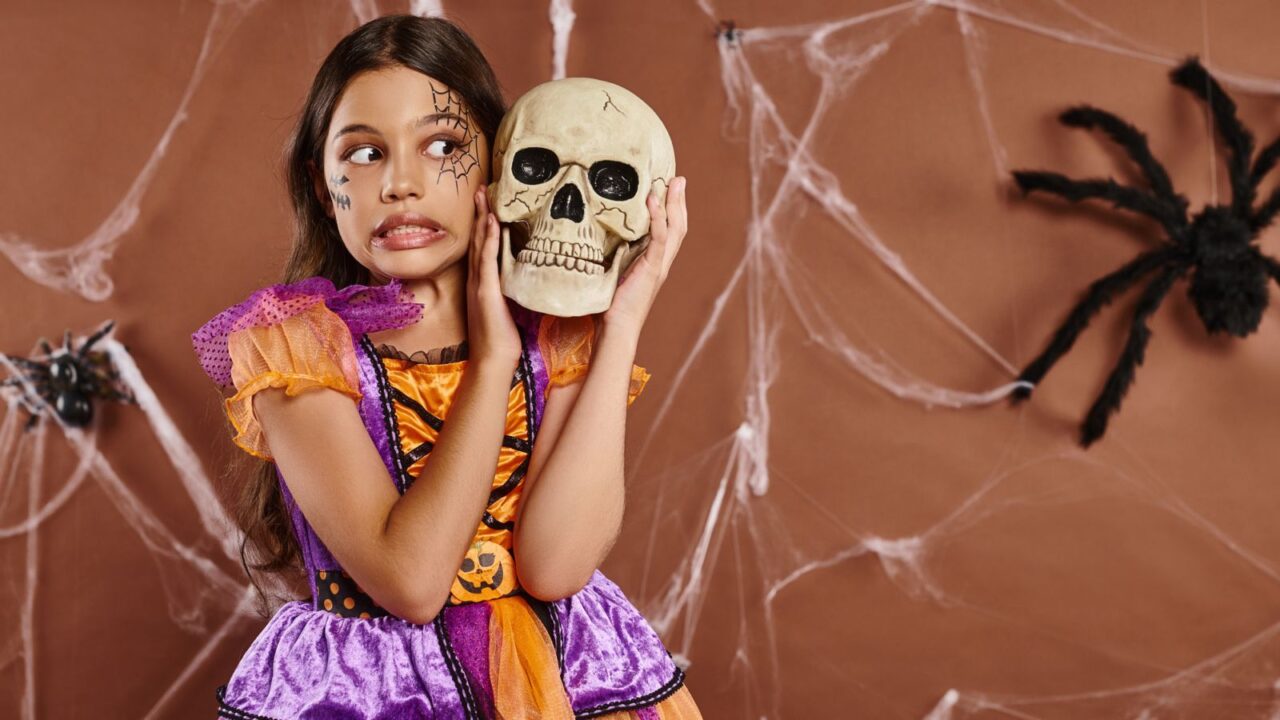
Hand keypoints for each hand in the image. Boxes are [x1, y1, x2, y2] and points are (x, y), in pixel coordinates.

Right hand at [467, 187, 521, 370]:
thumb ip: (512, 289)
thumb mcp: (508, 307)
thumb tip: (528, 275)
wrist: (493, 358)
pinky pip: (487, 259)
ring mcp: (478, 283)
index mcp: (480, 282)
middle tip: (482, 187)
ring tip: (484, 195)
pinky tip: (492, 222)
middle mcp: (475, 279)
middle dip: (479, 212)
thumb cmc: (503, 338)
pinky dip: (489, 239)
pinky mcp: (485, 290)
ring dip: (482, 217)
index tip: (487, 202)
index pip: (481, 245)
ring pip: (479, 243)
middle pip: (476, 238)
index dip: (483, 222)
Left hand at [602, 176, 687, 335]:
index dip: (672, 209)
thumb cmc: (610, 305)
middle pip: (679, 226)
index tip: (669, 188)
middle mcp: (662, 262)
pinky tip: (652, 201)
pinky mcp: (652, 269)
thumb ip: (612, 255)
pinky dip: (658, 218)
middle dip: (679, 201)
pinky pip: (659, 239)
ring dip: (675, 204)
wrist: (616, 328)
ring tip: (673, 182)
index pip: (670, 231)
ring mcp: (659, 266)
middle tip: (679, 178)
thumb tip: (594, 236)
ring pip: (675, 229)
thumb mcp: (612, 271)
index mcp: (654, 262)